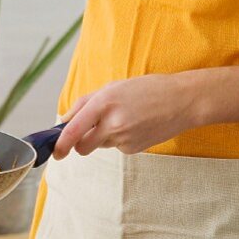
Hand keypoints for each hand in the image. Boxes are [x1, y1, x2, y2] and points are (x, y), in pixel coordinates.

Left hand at [52, 74, 199, 158]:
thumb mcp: (114, 87)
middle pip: (83, 146)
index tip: (55, 151)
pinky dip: (120, 139)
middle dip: (81, 143)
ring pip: (100, 145)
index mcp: (104, 102)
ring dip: (103, 137)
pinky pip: (117, 147)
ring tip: (123, 119)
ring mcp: (125, 138)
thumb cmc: (148, 89)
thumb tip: (66, 121)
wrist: (182, 101)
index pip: (74, 129)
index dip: (61, 143)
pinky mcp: (134, 148)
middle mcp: (113, 123)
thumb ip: (87, 103)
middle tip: (90, 131)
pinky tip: (136, 126)